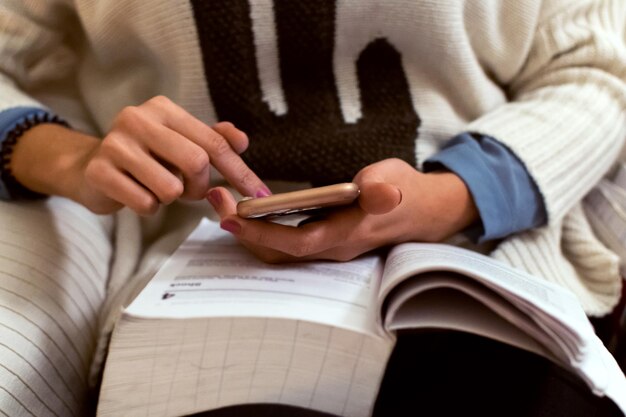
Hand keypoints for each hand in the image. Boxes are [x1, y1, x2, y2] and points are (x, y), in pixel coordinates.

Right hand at [11, 96, 269, 214]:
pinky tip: (137, 195)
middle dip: (200, 187)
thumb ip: (212, 139)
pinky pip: (145, 204)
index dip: (239, 171)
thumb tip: (242, 140)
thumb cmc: (146, 157)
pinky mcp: (99, 171)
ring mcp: (115, 144)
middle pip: (196, 163)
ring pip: (171, 188)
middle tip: (189, 191)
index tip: (258, 195)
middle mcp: (138, 118)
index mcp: (164, 109)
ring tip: (157, 188)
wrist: (90, 167)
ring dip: (171, 198)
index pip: (214, 142)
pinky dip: (149, 208)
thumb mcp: (180, 142)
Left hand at [207, 158, 478, 262]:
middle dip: (244, 230)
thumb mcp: (397, 182)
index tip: (232, 215)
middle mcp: (332, 247)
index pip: (297, 242)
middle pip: (279, 251)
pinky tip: (250, 209)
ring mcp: (327, 246)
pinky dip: (263, 229)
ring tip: (225, 203)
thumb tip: (380, 192)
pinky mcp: (324, 239)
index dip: (262, 233)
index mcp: (347, 234)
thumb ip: (384, 188)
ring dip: (249, 231)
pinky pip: (286, 242)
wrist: (421, 211)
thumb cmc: (406, 192)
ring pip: (279, 250)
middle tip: (217, 199)